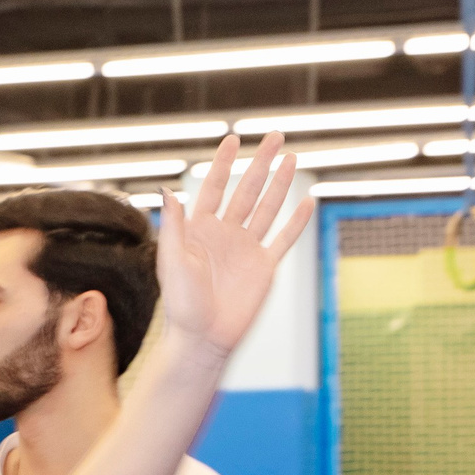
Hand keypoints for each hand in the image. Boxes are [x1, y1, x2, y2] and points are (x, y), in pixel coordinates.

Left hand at [157, 133, 314, 354]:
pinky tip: (307, 201)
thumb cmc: (181, 304)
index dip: (224, 163)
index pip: (213, 187)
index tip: (234, 138)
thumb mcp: (172, 261)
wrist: (203, 339)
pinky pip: (284, 239)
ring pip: (267, 208)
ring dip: (280, 183)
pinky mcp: (264, 267)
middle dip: (260, 162)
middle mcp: (225, 234)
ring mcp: (246, 249)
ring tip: (291, 158)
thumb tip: (167, 189)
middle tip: (276, 136)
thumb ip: (173, 225)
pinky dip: (296, 221)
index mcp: (199, 229)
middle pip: (246, 190)